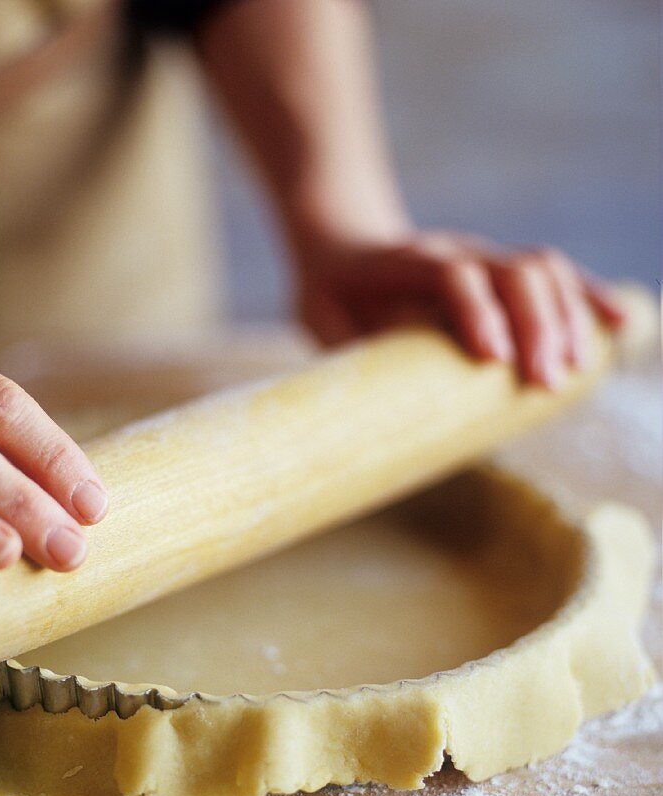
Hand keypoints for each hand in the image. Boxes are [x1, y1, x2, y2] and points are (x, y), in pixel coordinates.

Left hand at [295, 231, 625, 387]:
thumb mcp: (322, 320)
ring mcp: (484, 256)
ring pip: (541, 270)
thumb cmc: (331, 298)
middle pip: (512, 270)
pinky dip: (589, 301)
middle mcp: (453, 251)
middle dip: (536, 326)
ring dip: (566, 320)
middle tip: (543, 384)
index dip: (477, 312)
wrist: (342, 248)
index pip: (453, 274)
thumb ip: (351, 349)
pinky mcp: (505, 271)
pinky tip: (619, 328)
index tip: (493, 360)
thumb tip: (376, 402)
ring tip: (572, 374)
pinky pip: (557, 279)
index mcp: (405, 263)